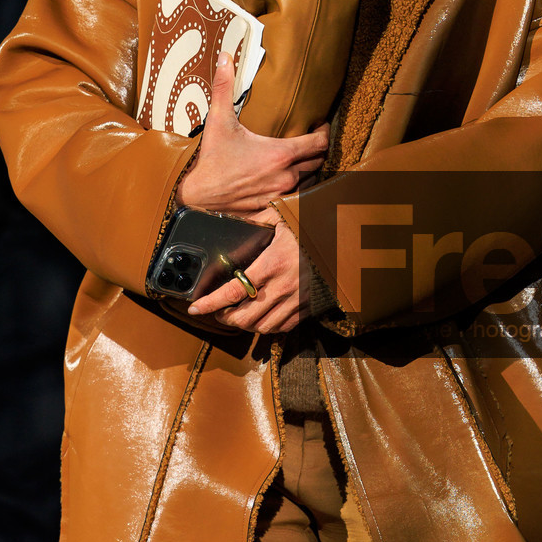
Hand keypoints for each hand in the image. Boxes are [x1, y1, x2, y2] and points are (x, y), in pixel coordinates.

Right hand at [177, 49, 328, 213]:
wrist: (197, 194)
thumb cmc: (211, 158)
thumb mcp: (218, 120)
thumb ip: (225, 87)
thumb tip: (226, 57)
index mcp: (280, 154)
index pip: (319, 143)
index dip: (324, 132)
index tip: (319, 126)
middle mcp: (286, 176)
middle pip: (317, 163)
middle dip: (316, 151)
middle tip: (310, 141)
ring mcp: (281, 194)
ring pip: (309, 182)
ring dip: (308, 170)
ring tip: (301, 159)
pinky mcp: (273, 208)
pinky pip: (296, 200)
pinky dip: (297, 190)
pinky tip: (288, 181)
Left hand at [185, 214, 309, 337]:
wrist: (347, 239)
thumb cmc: (312, 225)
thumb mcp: (281, 215)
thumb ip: (256, 220)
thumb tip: (233, 220)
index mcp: (272, 263)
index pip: (233, 291)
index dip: (210, 303)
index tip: (195, 308)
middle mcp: (283, 286)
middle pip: (244, 317)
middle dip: (225, 318)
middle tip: (216, 312)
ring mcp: (297, 300)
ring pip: (262, 327)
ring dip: (244, 325)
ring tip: (236, 316)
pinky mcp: (308, 307)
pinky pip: (283, 327)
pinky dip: (267, 327)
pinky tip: (261, 318)